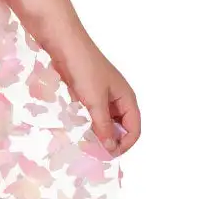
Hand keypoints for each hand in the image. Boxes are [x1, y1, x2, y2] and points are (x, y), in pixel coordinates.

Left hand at [57, 42, 140, 158]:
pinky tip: (76, 129)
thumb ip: (104, 125)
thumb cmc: (84, 67)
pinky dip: (87, 124)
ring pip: (105, 122)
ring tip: (84, 143)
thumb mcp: (95, 100)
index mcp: (127, 98)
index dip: (124, 145)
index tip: (106, 155)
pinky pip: (92, 115)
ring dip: (97, 133)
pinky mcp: (86, 94)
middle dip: (111, 141)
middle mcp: (117, 98)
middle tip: (94, 152)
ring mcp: (102, 96)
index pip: (134, 130)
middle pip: (121, 128)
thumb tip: (111, 149)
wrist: (64, 43)